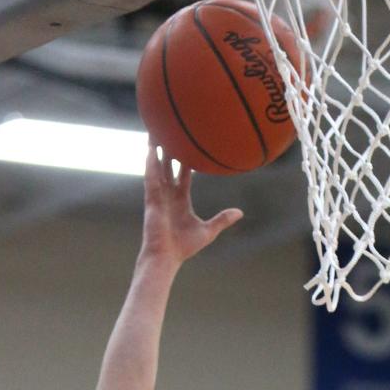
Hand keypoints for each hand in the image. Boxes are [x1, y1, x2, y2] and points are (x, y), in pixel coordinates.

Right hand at [140, 145, 241, 267]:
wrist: (167, 257)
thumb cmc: (184, 247)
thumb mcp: (208, 231)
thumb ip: (222, 219)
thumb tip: (240, 212)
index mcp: (180, 200)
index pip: (184, 175)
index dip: (186, 161)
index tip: (188, 147)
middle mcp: (168, 195)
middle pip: (168, 167)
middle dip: (169, 151)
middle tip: (170, 132)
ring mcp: (159, 196)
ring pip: (157, 168)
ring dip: (156, 151)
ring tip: (155, 133)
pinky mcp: (152, 199)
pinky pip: (150, 176)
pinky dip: (150, 163)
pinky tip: (150, 149)